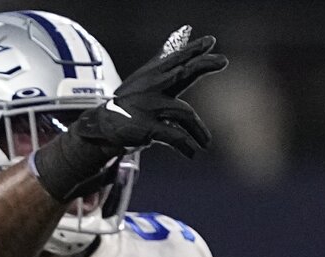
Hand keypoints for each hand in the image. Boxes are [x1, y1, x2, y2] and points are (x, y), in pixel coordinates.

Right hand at [33, 26, 225, 198]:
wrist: (102, 126)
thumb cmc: (129, 103)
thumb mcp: (146, 80)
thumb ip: (165, 61)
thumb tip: (183, 34)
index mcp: (152, 76)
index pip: (176, 58)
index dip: (193, 49)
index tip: (210, 42)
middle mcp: (151, 87)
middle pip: (183, 72)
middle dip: (203, 65)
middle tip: (222, 61)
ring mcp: (148, 107)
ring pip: (184, 113)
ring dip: (199, 130)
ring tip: (206, 143)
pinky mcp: (146, 128)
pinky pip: (174, 136)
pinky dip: (186, 145)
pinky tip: (192, 153)